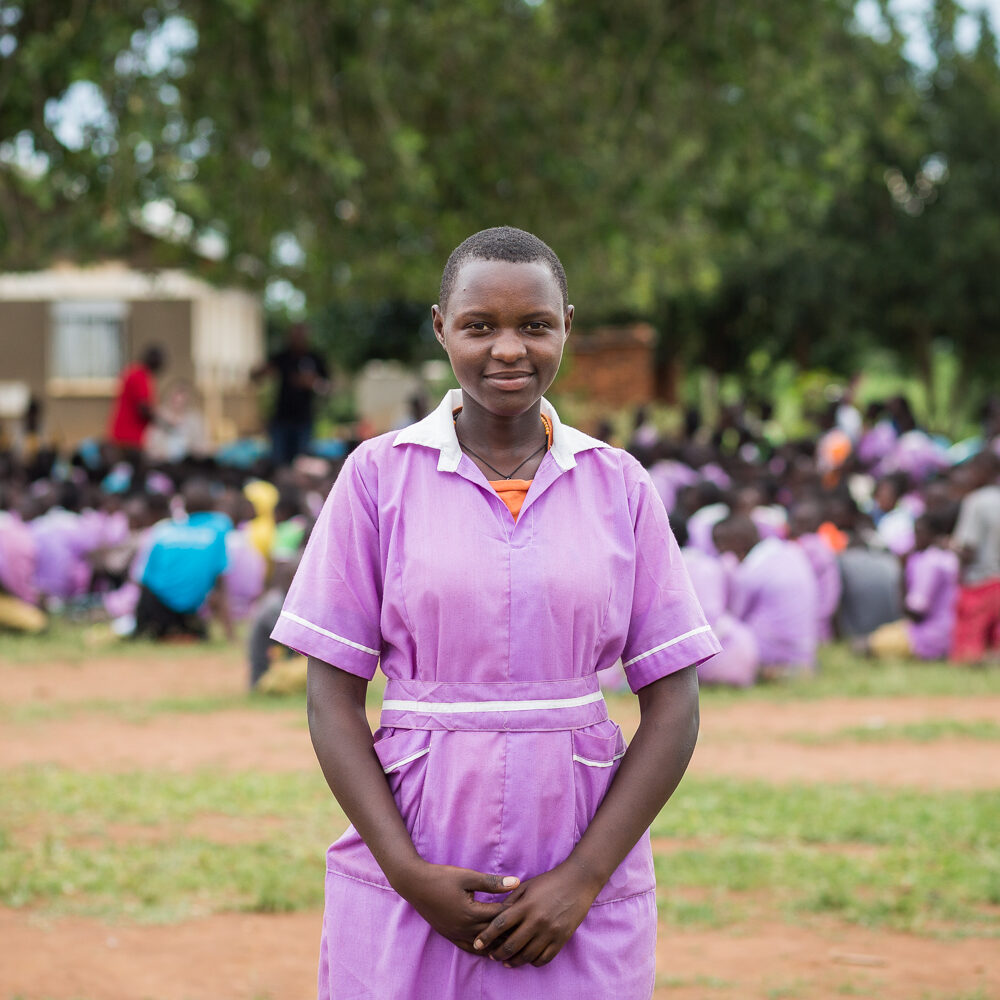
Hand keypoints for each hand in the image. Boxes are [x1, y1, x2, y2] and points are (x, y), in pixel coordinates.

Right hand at [395, 861, 519, 953]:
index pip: (499, 917)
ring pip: (481, 945)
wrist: (415, 883)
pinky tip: (489, 946)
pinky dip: (481, 947)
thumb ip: (492, 882)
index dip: (513, 913)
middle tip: (524, 926)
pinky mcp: (449, 935)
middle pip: (492, 934)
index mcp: (470, 913)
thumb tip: (516, 882)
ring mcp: (455, 934)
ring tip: (511, 939)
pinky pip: (468, 947)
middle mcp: (463, 928)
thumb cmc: (442, 877)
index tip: (526, 908)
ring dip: (495, 942)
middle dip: (508, 930)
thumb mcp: (468, 876)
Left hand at [472, 860, 601, 967]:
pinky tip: (527, 959)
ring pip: (527, 955)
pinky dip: (533, 962)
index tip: (477, 943)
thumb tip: (496, 916)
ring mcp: (550, 931)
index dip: (486, 936)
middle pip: (511, 944)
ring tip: (506, 962)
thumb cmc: (549, 881)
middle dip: (498, 953)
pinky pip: (544, 958)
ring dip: (513, 961)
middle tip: (491, 956)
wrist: (578, 882)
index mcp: (526, 905)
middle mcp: (537, 920)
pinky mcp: (561, 939)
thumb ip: (511, 900)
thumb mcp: (527, 885)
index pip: (500, 925)